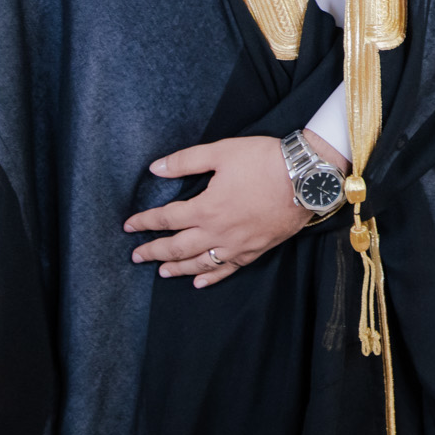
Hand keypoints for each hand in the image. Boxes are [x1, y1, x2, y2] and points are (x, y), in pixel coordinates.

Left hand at [124, 131, 346, 288]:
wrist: (306, 179)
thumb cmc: (264, 161)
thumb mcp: (221, 152)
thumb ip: (185, 161)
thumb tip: (155, 168)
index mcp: (205, 208)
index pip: (166, 219)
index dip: (145, 223)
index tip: (129, 226)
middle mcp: (217, 232)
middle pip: (178, 247)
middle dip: (154, 251)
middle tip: (136, 256)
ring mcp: (237, 245)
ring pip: (200, 263)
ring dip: (177, 268)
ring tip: (162, 271)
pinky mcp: (255, 250)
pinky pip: (228, 269)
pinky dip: (211, 277)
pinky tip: (200, 282)